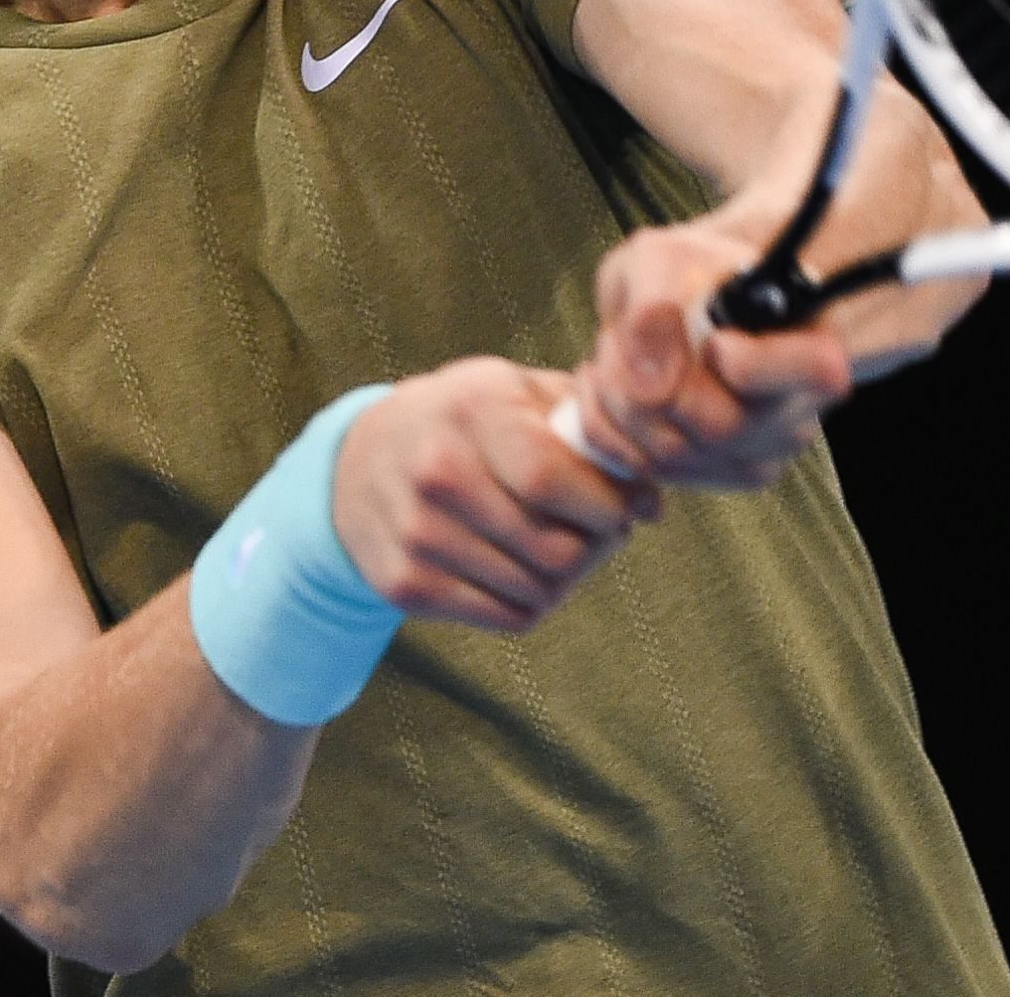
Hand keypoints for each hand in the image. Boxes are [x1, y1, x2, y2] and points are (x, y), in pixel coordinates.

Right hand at [332, 358, 659, 633]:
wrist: (358, 462)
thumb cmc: (464, 422)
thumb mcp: (516, 392)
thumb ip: (588, 426)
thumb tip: (650, 499)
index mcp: (471, 410)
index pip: (551, 480)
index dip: (608, 505)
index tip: (630, 506)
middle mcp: (435, 471)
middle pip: (555, 548)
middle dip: (599, 547)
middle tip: (600, 531)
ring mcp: (415, 533)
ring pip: (538, 590)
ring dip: (569, 578)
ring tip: (561, 546)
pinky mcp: (405, 585)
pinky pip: (507, 617)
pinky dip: (533, 601)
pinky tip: (524, 568)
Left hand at [568, 219, 854, 489]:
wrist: (674, 302)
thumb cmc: (686, 274)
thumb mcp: (664, 259)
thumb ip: (658, 304)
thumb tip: (655, 385)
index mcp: (812, 343)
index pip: (817, 374)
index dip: (751, 363)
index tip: (716, 338)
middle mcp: (797, 411)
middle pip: (721, 427)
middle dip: (650, 377)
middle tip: (627, 333)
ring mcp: (757, 454)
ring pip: (672, 453)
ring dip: (619, 396)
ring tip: (617, 351)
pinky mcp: (711, 476)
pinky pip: (641, 468)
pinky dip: (607, 425)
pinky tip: (609, 384)